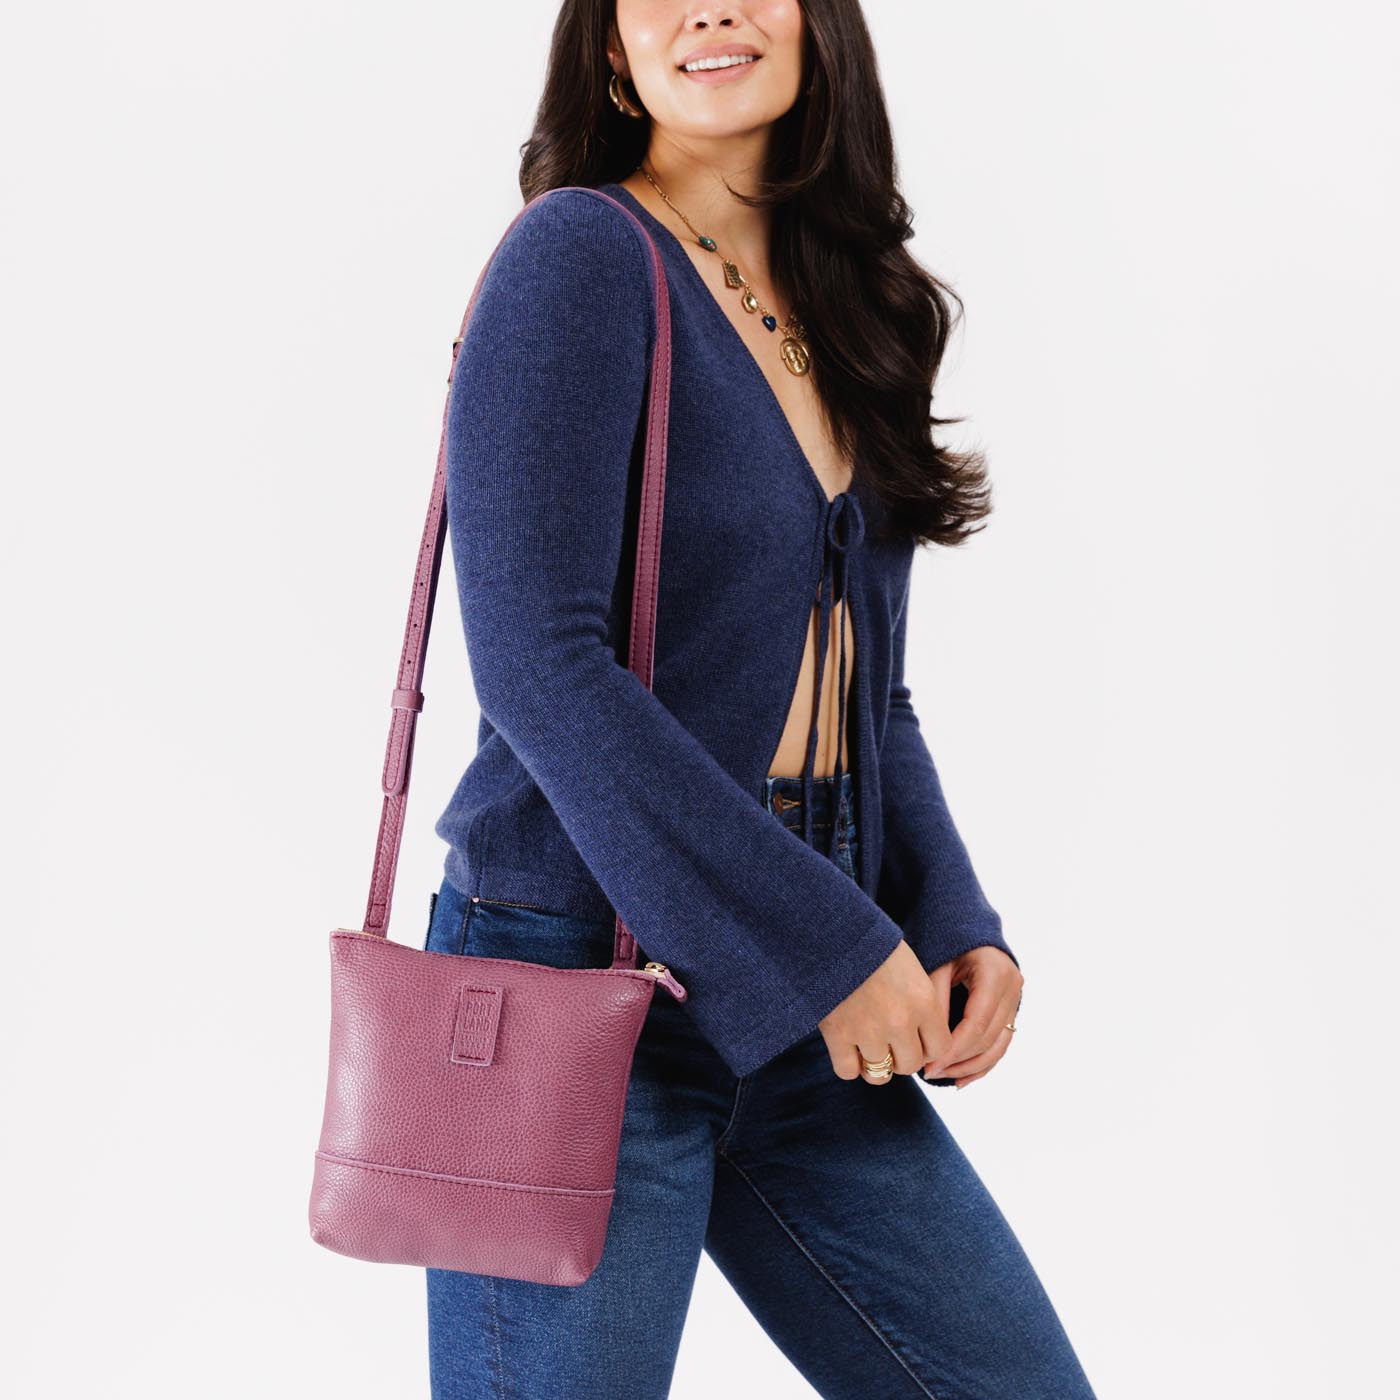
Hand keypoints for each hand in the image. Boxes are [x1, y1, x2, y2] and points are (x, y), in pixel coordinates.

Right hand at [818, 940, 942, 1084]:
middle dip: (901, 1057)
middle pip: (910, 1065)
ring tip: (868, 1047)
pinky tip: (847, 1048)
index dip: (927, 1047)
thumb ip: (921, 1004)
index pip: (940, 1048)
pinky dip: (849, 1064)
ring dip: (875, 1063)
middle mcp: (900, 1021)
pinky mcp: (837, 1034)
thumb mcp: (910, 969)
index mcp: (924, 1001)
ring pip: (880, 1073)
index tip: (916, 1039)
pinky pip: (848, 1071)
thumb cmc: (873, 946)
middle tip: (890, 1042)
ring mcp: (868, 1031)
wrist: (834, 931)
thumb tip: (925, 1039)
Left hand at [920, 947, 1023, 1087]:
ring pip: (998, 1046)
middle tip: (929, 1072)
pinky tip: (961, 1079)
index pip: (977, 1022)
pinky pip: (1001, 1045)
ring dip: (970, 1067)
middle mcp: (1013, 988)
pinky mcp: (1012, 1011)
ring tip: (942, 1077)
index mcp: (995, 973)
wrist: (969, 932)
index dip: (954, 1048)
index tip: (929, 1064)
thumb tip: (930, 1043)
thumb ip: (936, 1001)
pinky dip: (982, 1064)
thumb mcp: (938, 966)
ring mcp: (1016, 1001)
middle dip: (959, 1060)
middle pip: (988, 1037)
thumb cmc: (949, 945)